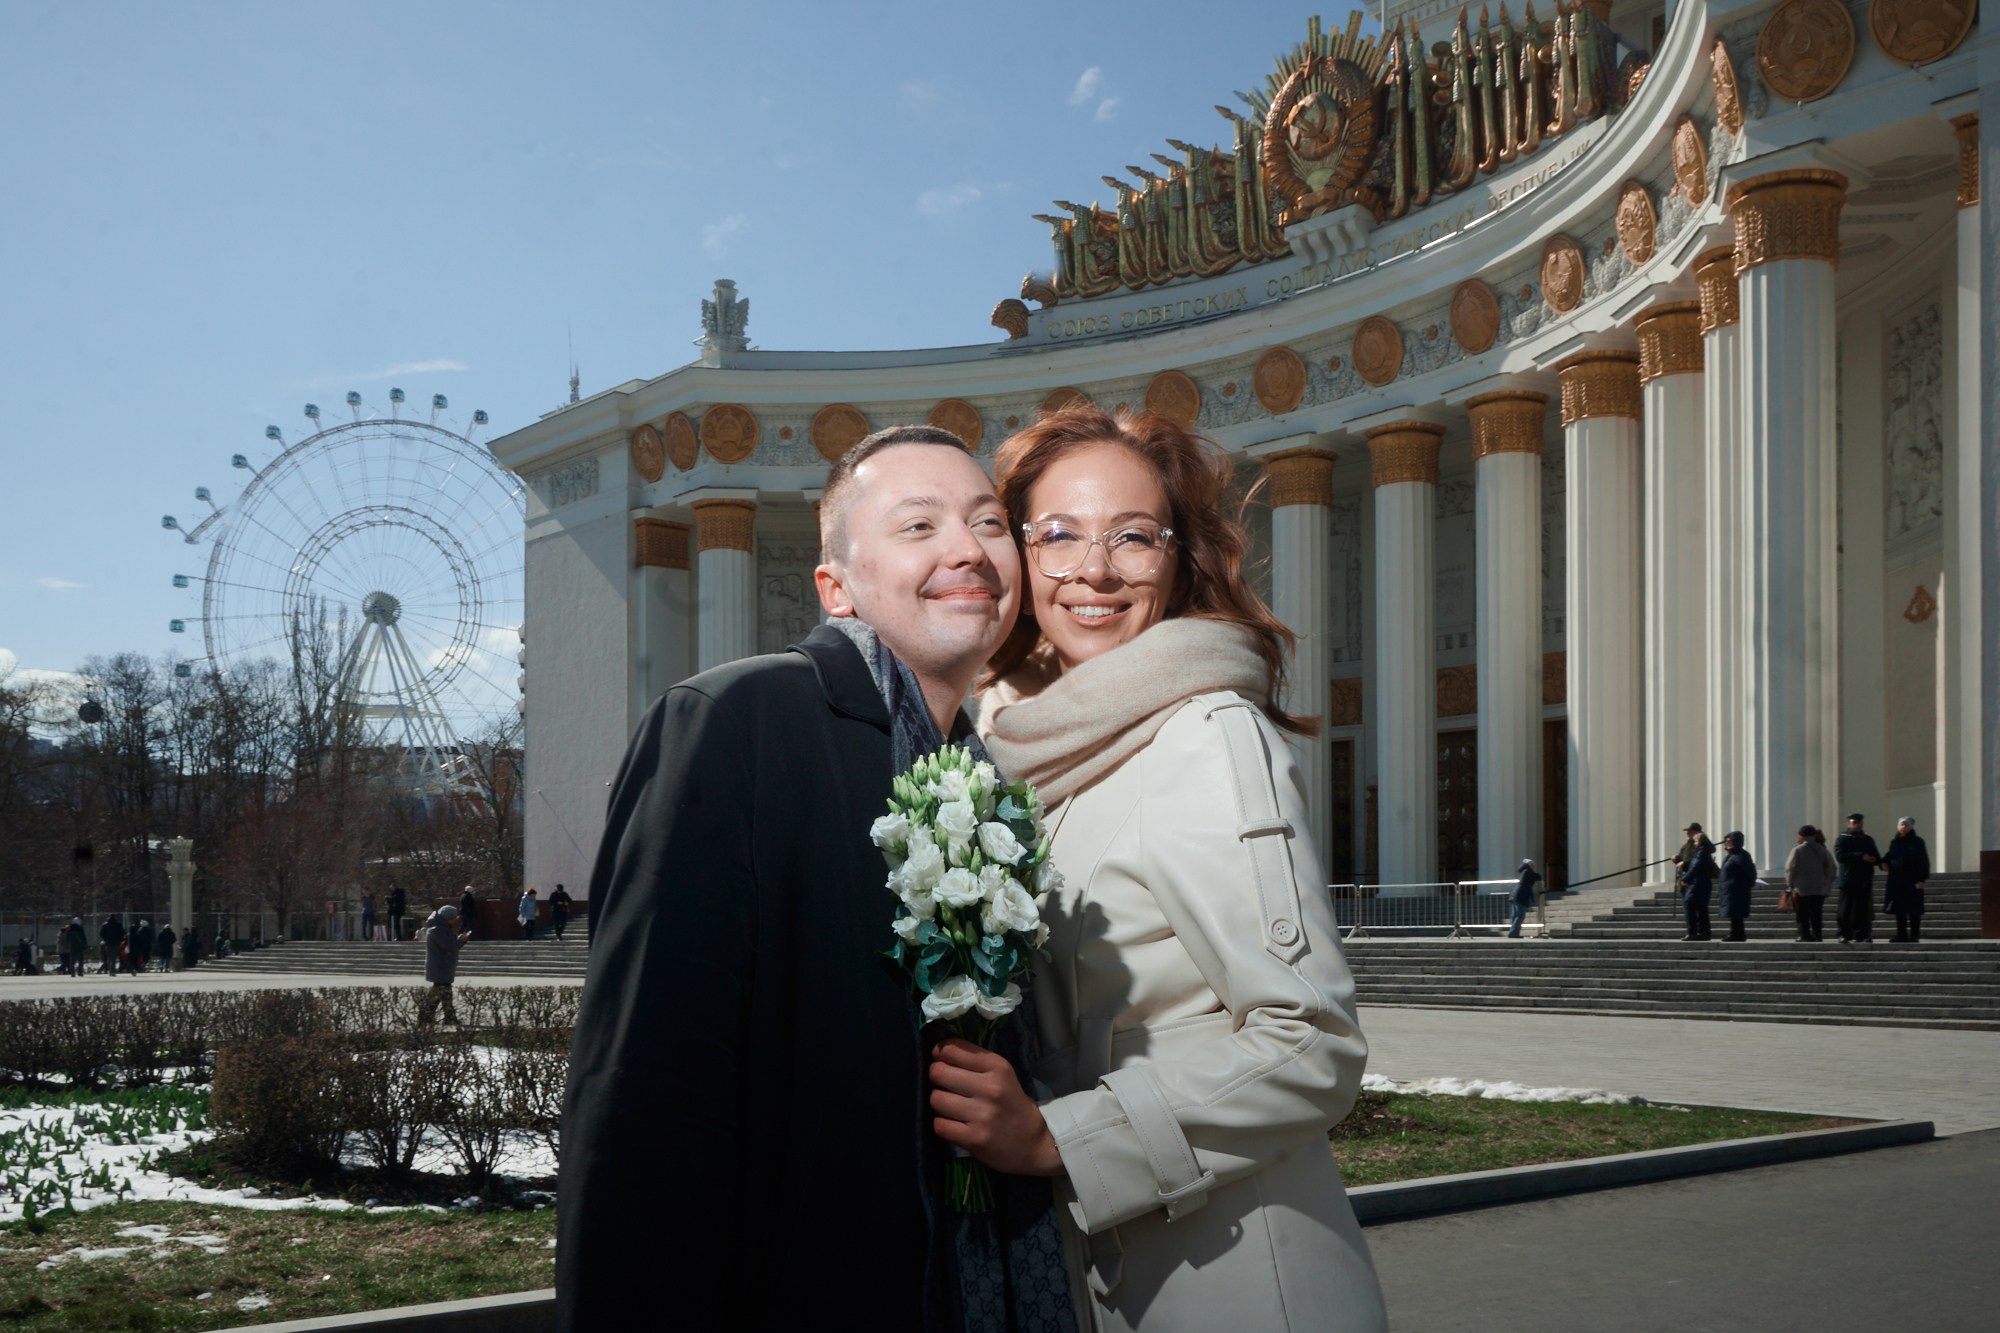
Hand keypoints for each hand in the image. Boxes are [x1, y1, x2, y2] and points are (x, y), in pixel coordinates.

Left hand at [929, 1037, 1062, 1176]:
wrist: (1035, 1143)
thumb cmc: (1012, 1104)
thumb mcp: (1002, 1074)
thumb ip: (974, 1061)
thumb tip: (939, 1051)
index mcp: (997, 1067)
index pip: (952, 1049)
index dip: (940, 1053)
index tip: (941, 1060)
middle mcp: (990, 1088)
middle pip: (938, 1073)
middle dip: (936, 1078)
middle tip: (944, 1085)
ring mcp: (982, 1115)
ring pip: (936, 1099)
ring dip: (939, 1104)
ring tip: (951, 1107)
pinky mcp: (975, 1139)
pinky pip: (939, 1125)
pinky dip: (942, 1125)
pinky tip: (954, 1124)